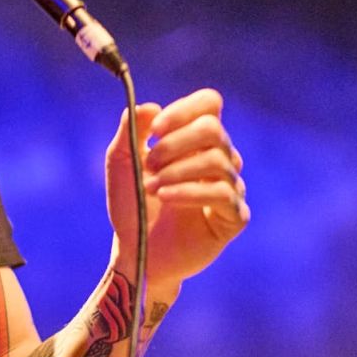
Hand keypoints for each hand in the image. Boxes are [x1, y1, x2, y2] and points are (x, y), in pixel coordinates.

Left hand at [105, 89, 249, 293]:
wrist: (136, 251)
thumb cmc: (132, 205)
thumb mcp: (122, 163)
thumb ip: (131, 131)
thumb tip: (151, 106)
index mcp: (195, 140)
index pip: (209, 104)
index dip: (184, 110)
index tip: (154, 130)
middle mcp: (219, 159)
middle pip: (213, 129)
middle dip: (175, 143)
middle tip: (148, 163)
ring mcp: (230, 187)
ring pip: (217, 161)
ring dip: (177, 171)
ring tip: (151, 188)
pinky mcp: (234, 216)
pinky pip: (224, 194)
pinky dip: (190, 192)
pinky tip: (166, 198)